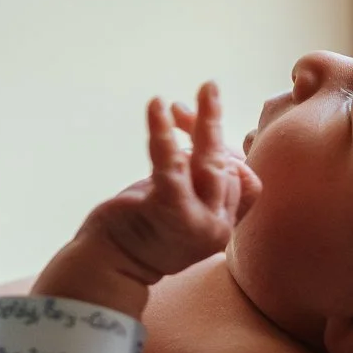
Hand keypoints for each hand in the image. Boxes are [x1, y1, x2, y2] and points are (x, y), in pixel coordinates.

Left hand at [84, 82, 262, 283]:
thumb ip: (194, 166)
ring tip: (209, 87)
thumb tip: (189, 115)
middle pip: (227, 165)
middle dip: (211, 126)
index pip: (244, 178)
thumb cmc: (141, 227)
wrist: (108, 265)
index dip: (230, 149)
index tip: (197, 126)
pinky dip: (163, 132)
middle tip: (208, 88)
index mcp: (225, 224)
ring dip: (208, 120)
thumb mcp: (180, 196)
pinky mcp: (170, 213)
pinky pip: (171, 165)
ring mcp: (198, 224)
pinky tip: (158, 106)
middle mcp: (219, 228)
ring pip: (210, 162)